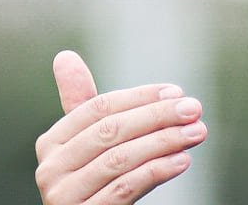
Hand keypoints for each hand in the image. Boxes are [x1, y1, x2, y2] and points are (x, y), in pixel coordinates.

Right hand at [34, 50, 207, 203]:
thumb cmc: (97, 177)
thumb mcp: (92, 141)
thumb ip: (85, 104)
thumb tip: (65, 56)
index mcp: (52, 142)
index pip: (99, 108)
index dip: (140, 97)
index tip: (177, 91)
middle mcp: (50, 169)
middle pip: (111, 131)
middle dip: (158, 116)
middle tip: (194, 109)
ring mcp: (63, 197)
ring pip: (120, 159)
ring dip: (165, 141)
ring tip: (197, 132)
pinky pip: (124, 188)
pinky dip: (157, 171)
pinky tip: (183, 159)